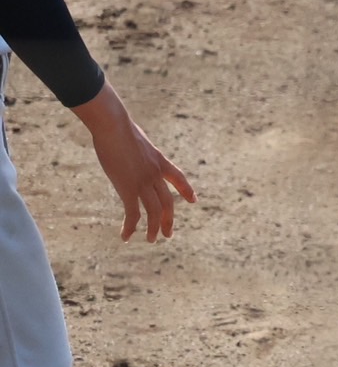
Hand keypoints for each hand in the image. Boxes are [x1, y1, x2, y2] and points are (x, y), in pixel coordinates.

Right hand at [72, 80, 196, 240]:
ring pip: (154, 212)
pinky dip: (130, 227)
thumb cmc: (119, 127)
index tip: (194, 200)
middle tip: (168, 235)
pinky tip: (126, 237)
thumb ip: (137, 149)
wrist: (114, 126)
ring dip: (153, 229)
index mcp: (160, 161)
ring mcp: (143, 182)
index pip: (179, 178)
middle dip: (168, 220)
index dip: (187, 190)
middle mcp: (156, 174)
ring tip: (152, 240)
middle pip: (167, 202)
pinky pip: (132, 214)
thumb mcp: (135, 139)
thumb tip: (128, 146)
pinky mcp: (128, 188)